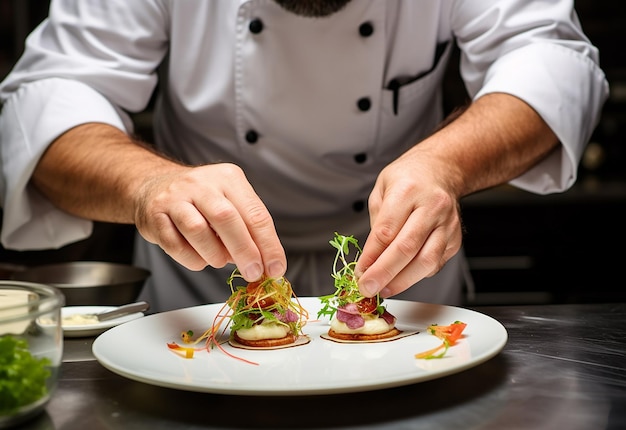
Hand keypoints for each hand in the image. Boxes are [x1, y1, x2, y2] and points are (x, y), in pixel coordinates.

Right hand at [134, 162, 285, 281]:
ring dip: (214, 255)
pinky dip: (191, 259)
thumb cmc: (199, 199)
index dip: (268, 245)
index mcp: (229, 178)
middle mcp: (202, 184)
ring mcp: (175, 198)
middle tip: (253, 272)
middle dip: (244, 251)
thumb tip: (266, 262)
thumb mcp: (230, 202)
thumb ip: (248, 229)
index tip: (275, 268)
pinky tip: (199, 257)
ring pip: (198, 230)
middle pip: (227, 219)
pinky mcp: (155, 215)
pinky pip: (175, 245)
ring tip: (219, 260)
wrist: (154, 185)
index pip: (256, 214)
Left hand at [354, 149, 462, 297]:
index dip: (371, 256)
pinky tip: (403, 276)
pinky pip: (435, 263)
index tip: (359, 272)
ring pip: (426, 261)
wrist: (441, 169)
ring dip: (402, 281)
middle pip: (407, 248)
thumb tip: (370, 258)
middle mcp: (431, 207)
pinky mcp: (455, 239)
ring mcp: (447, 224)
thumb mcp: (381, 189)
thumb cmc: (408, 178)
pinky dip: (417, 275)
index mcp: (408, 190)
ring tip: (384, 289)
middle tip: (368, 288)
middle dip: (384, 273)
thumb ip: (376, 222)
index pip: (386, 230)